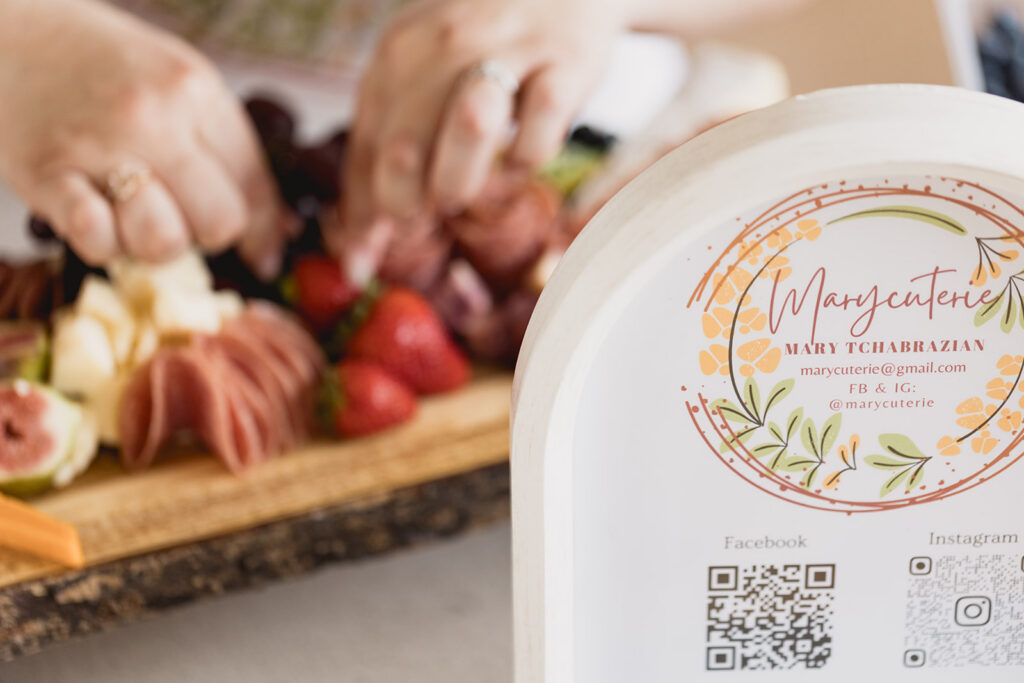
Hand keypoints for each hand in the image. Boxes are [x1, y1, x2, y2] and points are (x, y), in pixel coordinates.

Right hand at [0, 0, 290, 274]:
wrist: (7, 34)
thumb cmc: (103, 67)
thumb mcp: (177, 83)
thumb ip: (227, 146)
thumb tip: (278, 229)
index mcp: (194, 89)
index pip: (255, 183)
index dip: (262, 228)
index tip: (261, 253)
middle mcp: (153, 116)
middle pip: (219, 221)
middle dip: (207, 235)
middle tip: (181, 218)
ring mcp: (98, 145)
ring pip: (164, 242)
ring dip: (153, 244)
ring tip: (134, 217)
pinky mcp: (47, 174)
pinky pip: (96, 240)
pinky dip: (102, 243)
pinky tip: (95, 219)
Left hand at [332, 0, 626, 281]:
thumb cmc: (485, 49)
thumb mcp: (422, 81)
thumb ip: (389, 154)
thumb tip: (358, 252)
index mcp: (398, 55)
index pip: (366, 149)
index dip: (362, 217)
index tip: (360, 267)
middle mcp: (444, 48)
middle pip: (403, 151)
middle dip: (409, 205)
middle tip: (429, 211)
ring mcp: (506, 52)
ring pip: (468, 134)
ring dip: (461, 181)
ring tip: (467, 186)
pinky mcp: (564, 65)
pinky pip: (538, 137)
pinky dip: (525, 160)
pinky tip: (521, 153)